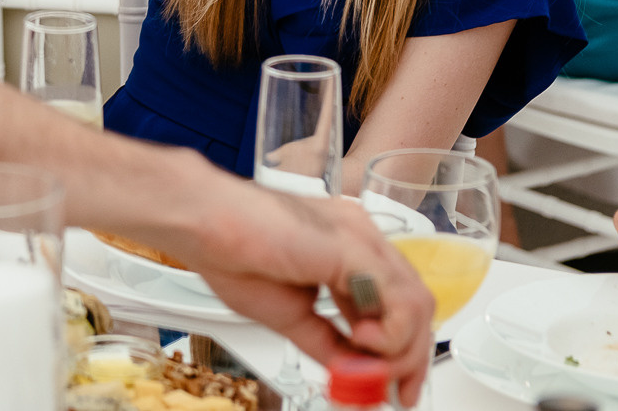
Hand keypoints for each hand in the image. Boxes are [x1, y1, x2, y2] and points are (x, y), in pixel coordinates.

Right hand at [179, 179, 436, 405]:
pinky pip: (400, 297)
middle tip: (396, 393)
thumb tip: (355, 374)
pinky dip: (392, 334)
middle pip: (415, 305)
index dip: (402, 349)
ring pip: (416, 303)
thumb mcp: (291, 316)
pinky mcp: (354, 246)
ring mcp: (360, 239)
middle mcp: (361, 240)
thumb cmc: (230, 253)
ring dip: (400, 351)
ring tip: (369, 371)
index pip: (397, 303)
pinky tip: (364, 343)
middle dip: (411, 358)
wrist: (202, 223)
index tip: (392, 387)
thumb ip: (327, 342)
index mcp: (346, 252)